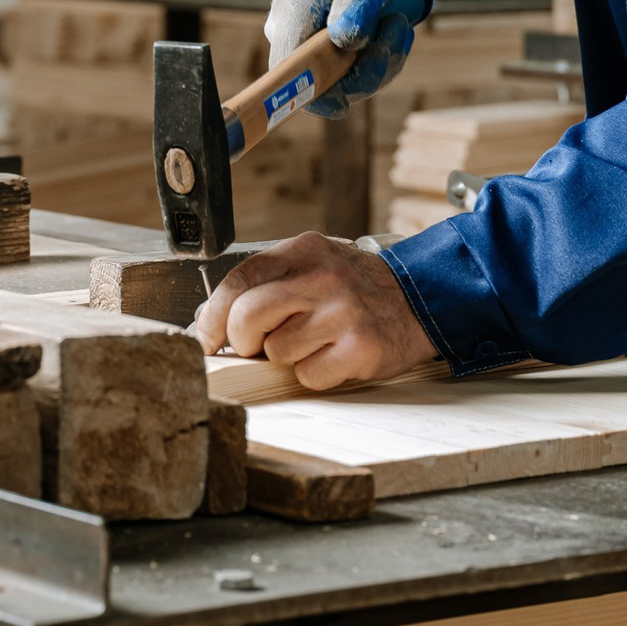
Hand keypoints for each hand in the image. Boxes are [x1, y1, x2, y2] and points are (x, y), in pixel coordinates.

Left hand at [190, 233, 439, 390]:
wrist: (419, 300)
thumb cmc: (353, 288)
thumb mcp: (312, 265)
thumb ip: (269, 282)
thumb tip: (213, 320)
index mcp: (303, 250)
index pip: (239, 280)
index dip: (213, 315)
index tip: (207, 337)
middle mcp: (322, 277)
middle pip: (249, 316)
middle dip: (242, 340)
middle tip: (255, 346)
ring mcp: (342, 313)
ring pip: (277, 351)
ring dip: (286, 357)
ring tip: (312, 343)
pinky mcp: (360, 348)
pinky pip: (308, 375)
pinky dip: (314, 374)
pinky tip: (333, 356)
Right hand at [264, 0, 424, 115]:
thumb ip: (357, 0)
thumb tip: (345, 40)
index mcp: (292, 6)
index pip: (287, 64)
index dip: (308, 92)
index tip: (343, 102)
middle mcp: (288, 31)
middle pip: (318, 79)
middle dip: (366, 68)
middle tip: (399, 28)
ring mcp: (303, 46)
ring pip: (341, 81)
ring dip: (378, 62)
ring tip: (398, 23)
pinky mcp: (322, 56)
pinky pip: (351, 75)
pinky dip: (377, 60)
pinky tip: (393, 34)